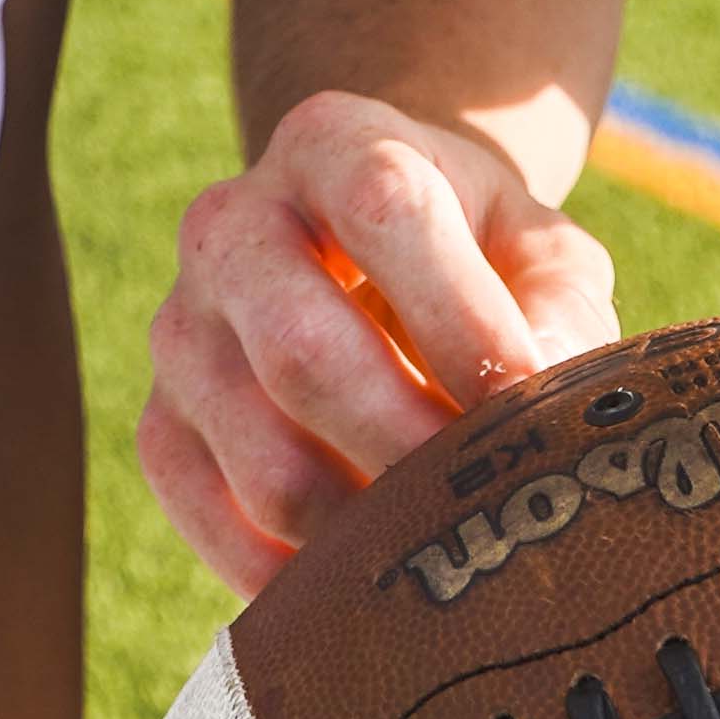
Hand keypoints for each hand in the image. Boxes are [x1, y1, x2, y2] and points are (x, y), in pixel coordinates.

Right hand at [138, 92, 617, 593]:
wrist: (367, 260)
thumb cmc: (476, 255)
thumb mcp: (538, 249)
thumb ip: (561, 309)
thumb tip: (543, 406)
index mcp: (330, 141)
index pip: (386, 206)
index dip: (463, 315)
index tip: (527, 398)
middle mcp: (231, 221)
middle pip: (302, 348)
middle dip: (409, 443)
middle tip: (485, 500)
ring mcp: (180, 327)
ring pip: (261, 458)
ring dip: (366, 527)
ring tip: (445, 544)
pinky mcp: (158, 424)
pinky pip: (213, 520)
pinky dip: (299, 574)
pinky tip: (370, 578)